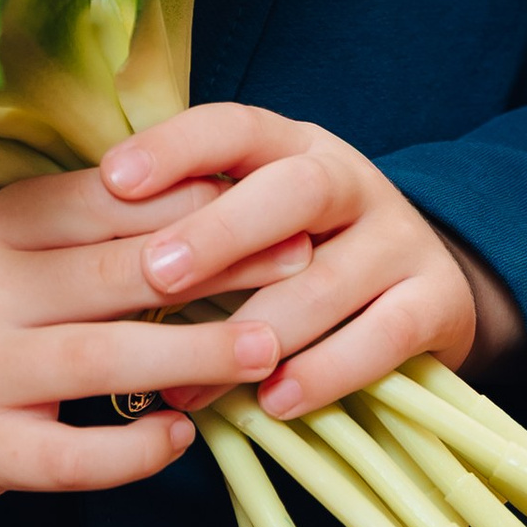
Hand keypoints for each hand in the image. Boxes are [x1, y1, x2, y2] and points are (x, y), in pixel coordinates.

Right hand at [0, 167, 314, 505]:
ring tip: (265, 350)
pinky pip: (72, 456)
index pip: (108, 202)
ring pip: (106, 358)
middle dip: (220, 268)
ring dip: (196, 353)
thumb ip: (80, 225)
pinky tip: (179, 437)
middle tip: (299, 267)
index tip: (274, 202)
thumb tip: (206, 194)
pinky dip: (132, 449)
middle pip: (119, 271)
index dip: (198, 200)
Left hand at [100, 107, 484, 422]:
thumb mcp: (253, 222)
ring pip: (331, 275)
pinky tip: (277, 399)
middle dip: (221, 231)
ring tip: (200, 374)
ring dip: (261, 328)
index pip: (233, 127)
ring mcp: (399, 237)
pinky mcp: (437, 299)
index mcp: (292, 147)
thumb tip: (89, 255)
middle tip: (157, 273)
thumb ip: (190, 226)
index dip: (174, 147)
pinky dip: (327, 370)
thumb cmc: (301, 257)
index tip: (112, 177)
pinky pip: (384, 334)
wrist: (423, 292)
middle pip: (293, 189)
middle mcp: (350, 180)